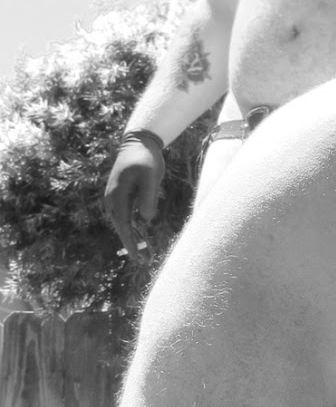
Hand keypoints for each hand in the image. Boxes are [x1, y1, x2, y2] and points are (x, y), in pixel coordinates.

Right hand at [104, 142, 163, 258]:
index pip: (123, 225)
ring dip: (136, 240)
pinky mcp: (125, 198)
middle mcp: (114, 200)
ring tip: (148, 257)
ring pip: (126, 225)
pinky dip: (137, 230)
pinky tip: (144, 240)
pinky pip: (129, 218)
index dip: (130, 243)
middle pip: (123, 228)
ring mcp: (118, 199)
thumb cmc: (146, 158)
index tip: (136, 258)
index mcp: (118, 196)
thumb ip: (148, 197)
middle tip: (145, 263)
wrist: (139, 143)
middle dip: (133, 246)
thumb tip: (146, 220)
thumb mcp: (151, 176)